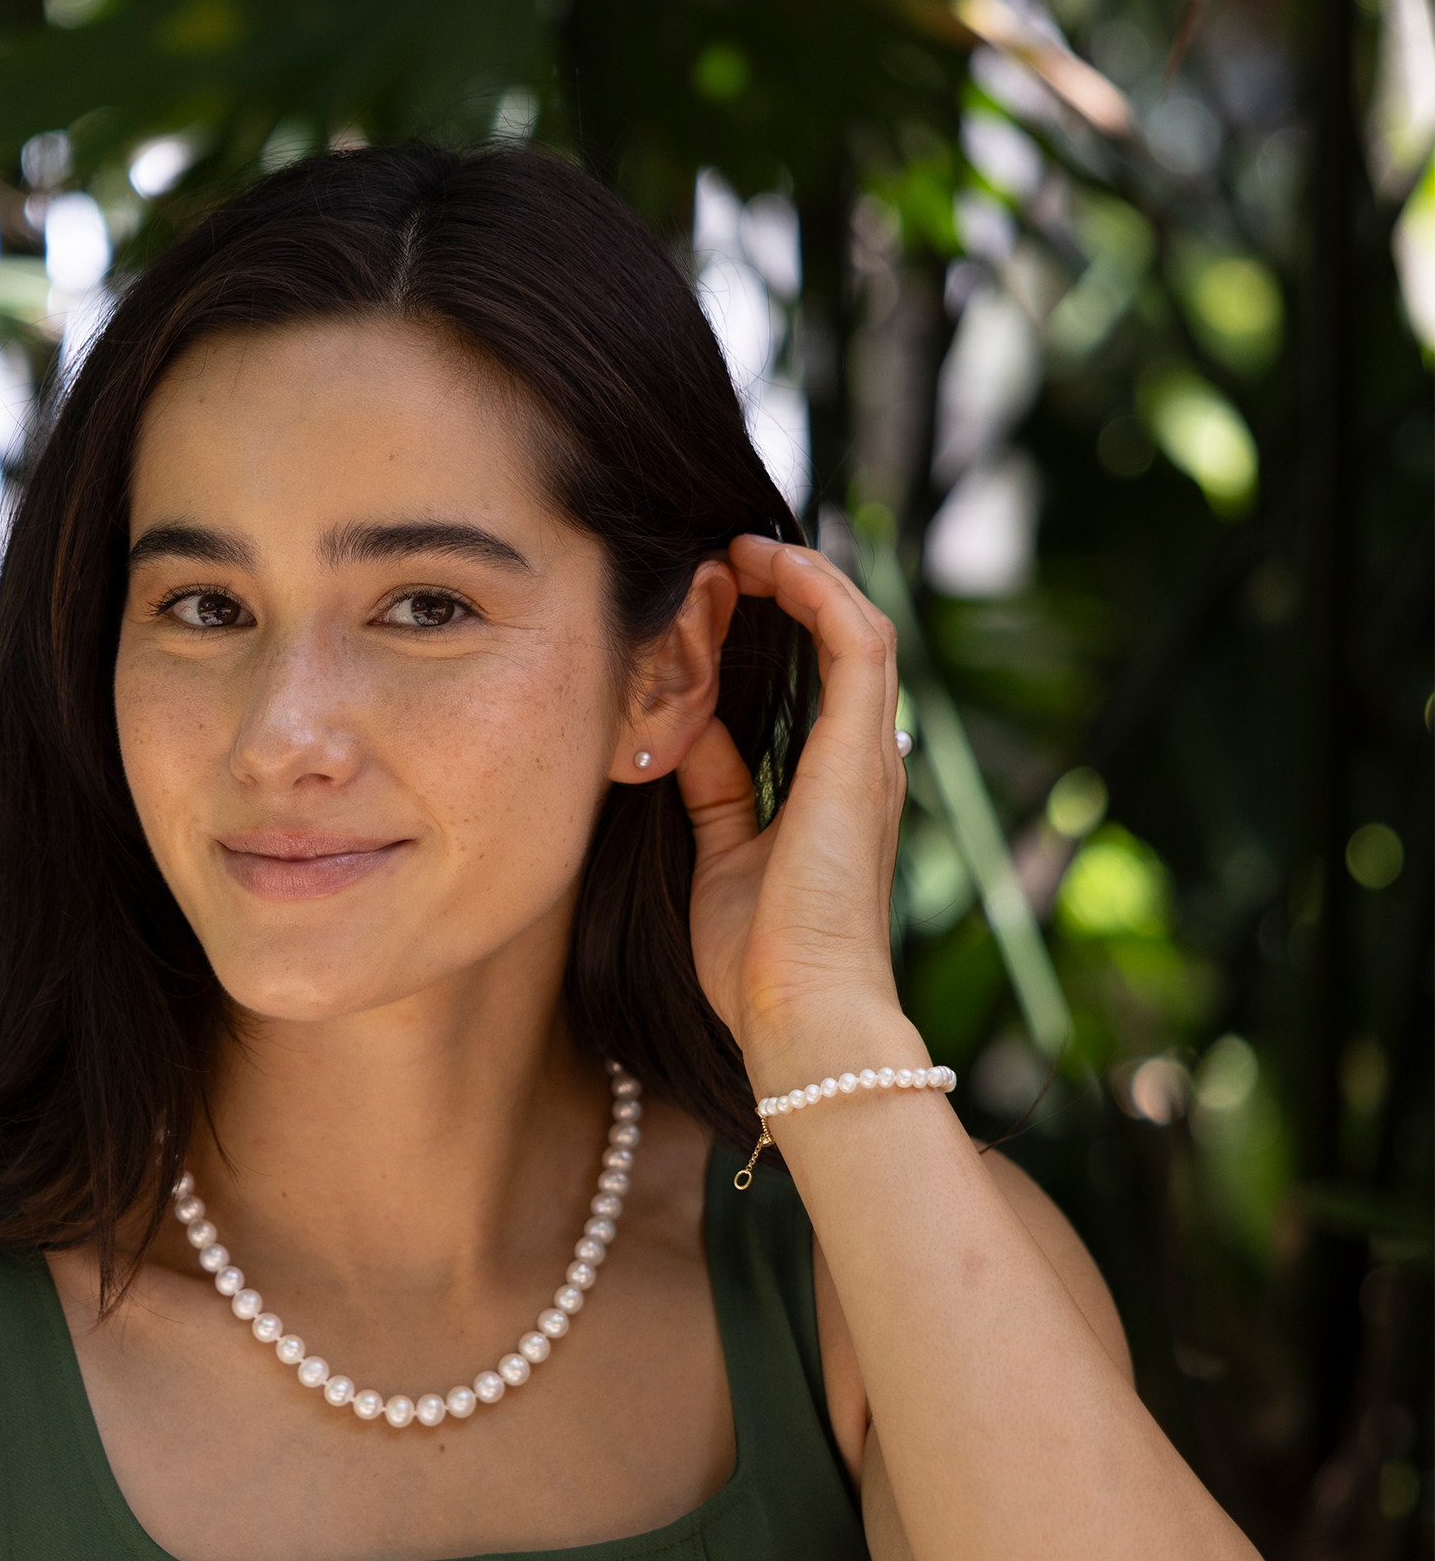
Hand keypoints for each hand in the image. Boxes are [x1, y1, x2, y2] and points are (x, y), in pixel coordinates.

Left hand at [676, 535, 913, 1084]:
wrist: (797, 1013)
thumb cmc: (757, 960)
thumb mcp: (721, 854)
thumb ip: (715, 790)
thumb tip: (688, 732)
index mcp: (837, 790)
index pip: (819, 681)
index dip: (776, 628)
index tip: (719, 595)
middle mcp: (866, 764)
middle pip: (841, 641)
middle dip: (789, 590)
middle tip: (726, 556)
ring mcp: (872, 757)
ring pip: (857, 627)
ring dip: (802, 579)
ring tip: (743, 548)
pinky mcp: (863, 754)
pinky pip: (856, 642)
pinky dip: (818, 593)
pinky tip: (771, 564)